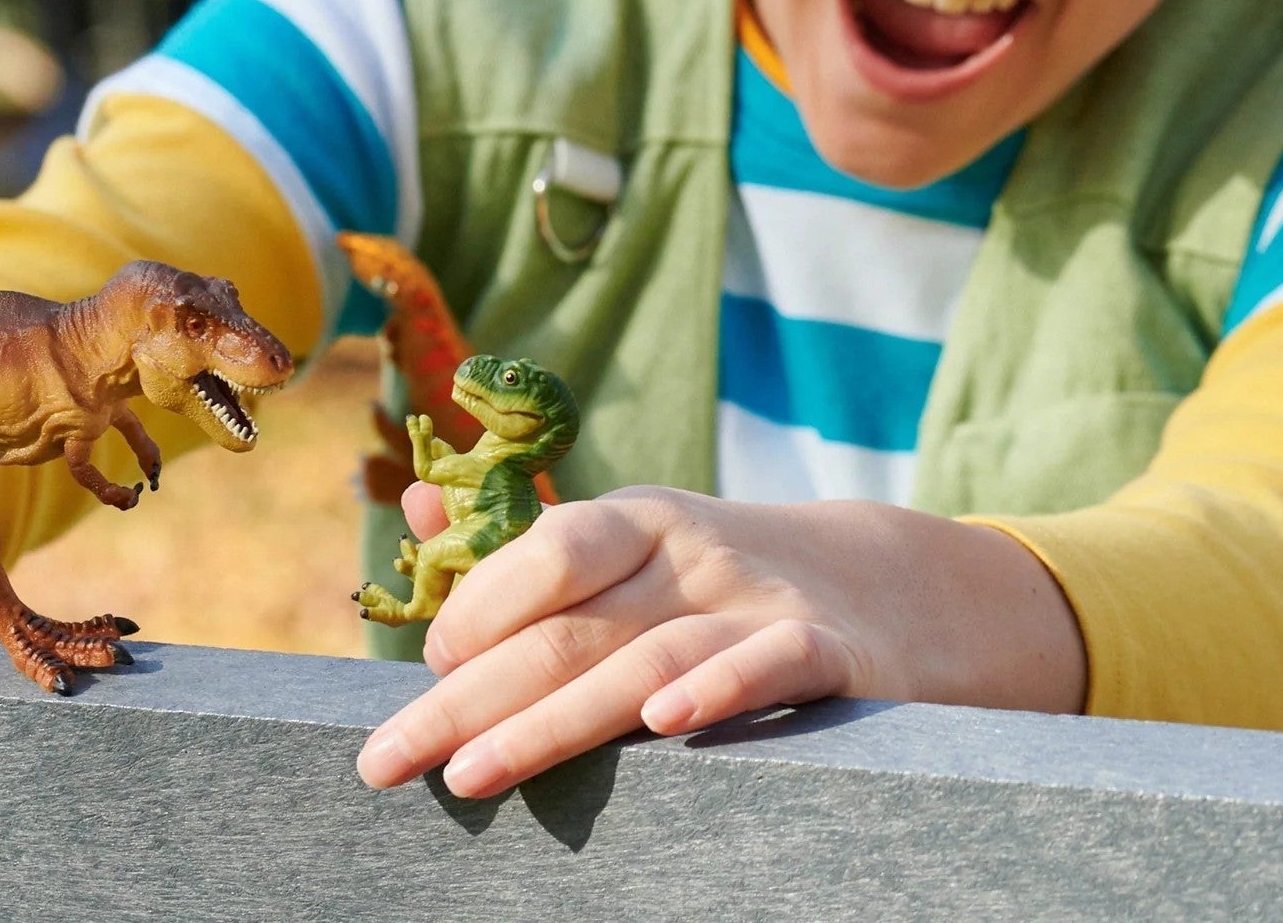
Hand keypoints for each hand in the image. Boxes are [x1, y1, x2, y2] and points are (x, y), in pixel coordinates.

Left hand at [357, 485, 1085, 798]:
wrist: (894, 591)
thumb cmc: (725, 584)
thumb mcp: (636, 546)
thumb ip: (529, 545)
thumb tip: (417, 507)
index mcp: (640, 520)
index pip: (546, 551)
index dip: (477, 608)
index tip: (424, 673)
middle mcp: (694, 549)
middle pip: (570, 623)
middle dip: (470, 696)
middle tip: (388, 761)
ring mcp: (761, 598)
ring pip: (647, 656)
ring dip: (553, 720)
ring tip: (472, 774)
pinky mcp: (831, 653)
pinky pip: (773, 664)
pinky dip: (721, 689)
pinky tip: (665, 724)